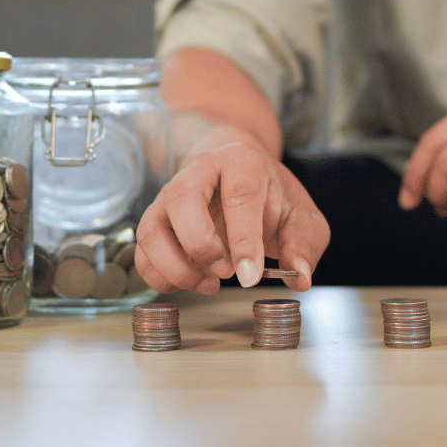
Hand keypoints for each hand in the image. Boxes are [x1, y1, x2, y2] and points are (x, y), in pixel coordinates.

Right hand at [135, 122, 328, 294]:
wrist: (237, 175)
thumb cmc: (270, 196)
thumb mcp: (301, 216)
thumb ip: (304, 244)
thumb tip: (299, 278)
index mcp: (241, 163)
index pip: (239, 196)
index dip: (244, 239)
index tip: (250, 276)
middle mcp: (198, 173)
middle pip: (182, 200)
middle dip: (201, 246)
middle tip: (225, 273)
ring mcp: (169, 196)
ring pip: (151, 229)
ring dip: (176, 267)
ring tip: (208, 284)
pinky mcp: (154, 221)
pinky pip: (141, 252)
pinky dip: (159, 277)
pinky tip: (190, 283)